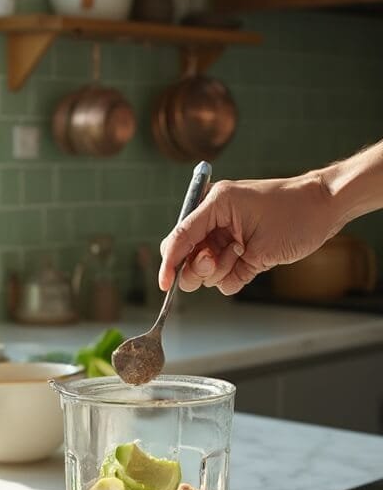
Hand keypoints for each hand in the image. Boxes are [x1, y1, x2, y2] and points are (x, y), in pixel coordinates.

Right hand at [158, 172, 340, 294]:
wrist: (324, 208)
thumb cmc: (294, 215)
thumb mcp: (255, 242)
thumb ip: (220, 262)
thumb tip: (194, 277)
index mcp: (214, 205)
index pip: (179, 237)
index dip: (169, 263)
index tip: (164, 284)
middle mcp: (215, 220)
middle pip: (185, 256)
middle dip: (197, 268)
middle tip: (217, 264)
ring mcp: (226, 236)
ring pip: (204, 270)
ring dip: (220, 271)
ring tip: (244, 256)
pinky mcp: (239, 251)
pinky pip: (224, 277)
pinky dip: (232, 277)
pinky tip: (251, 263)